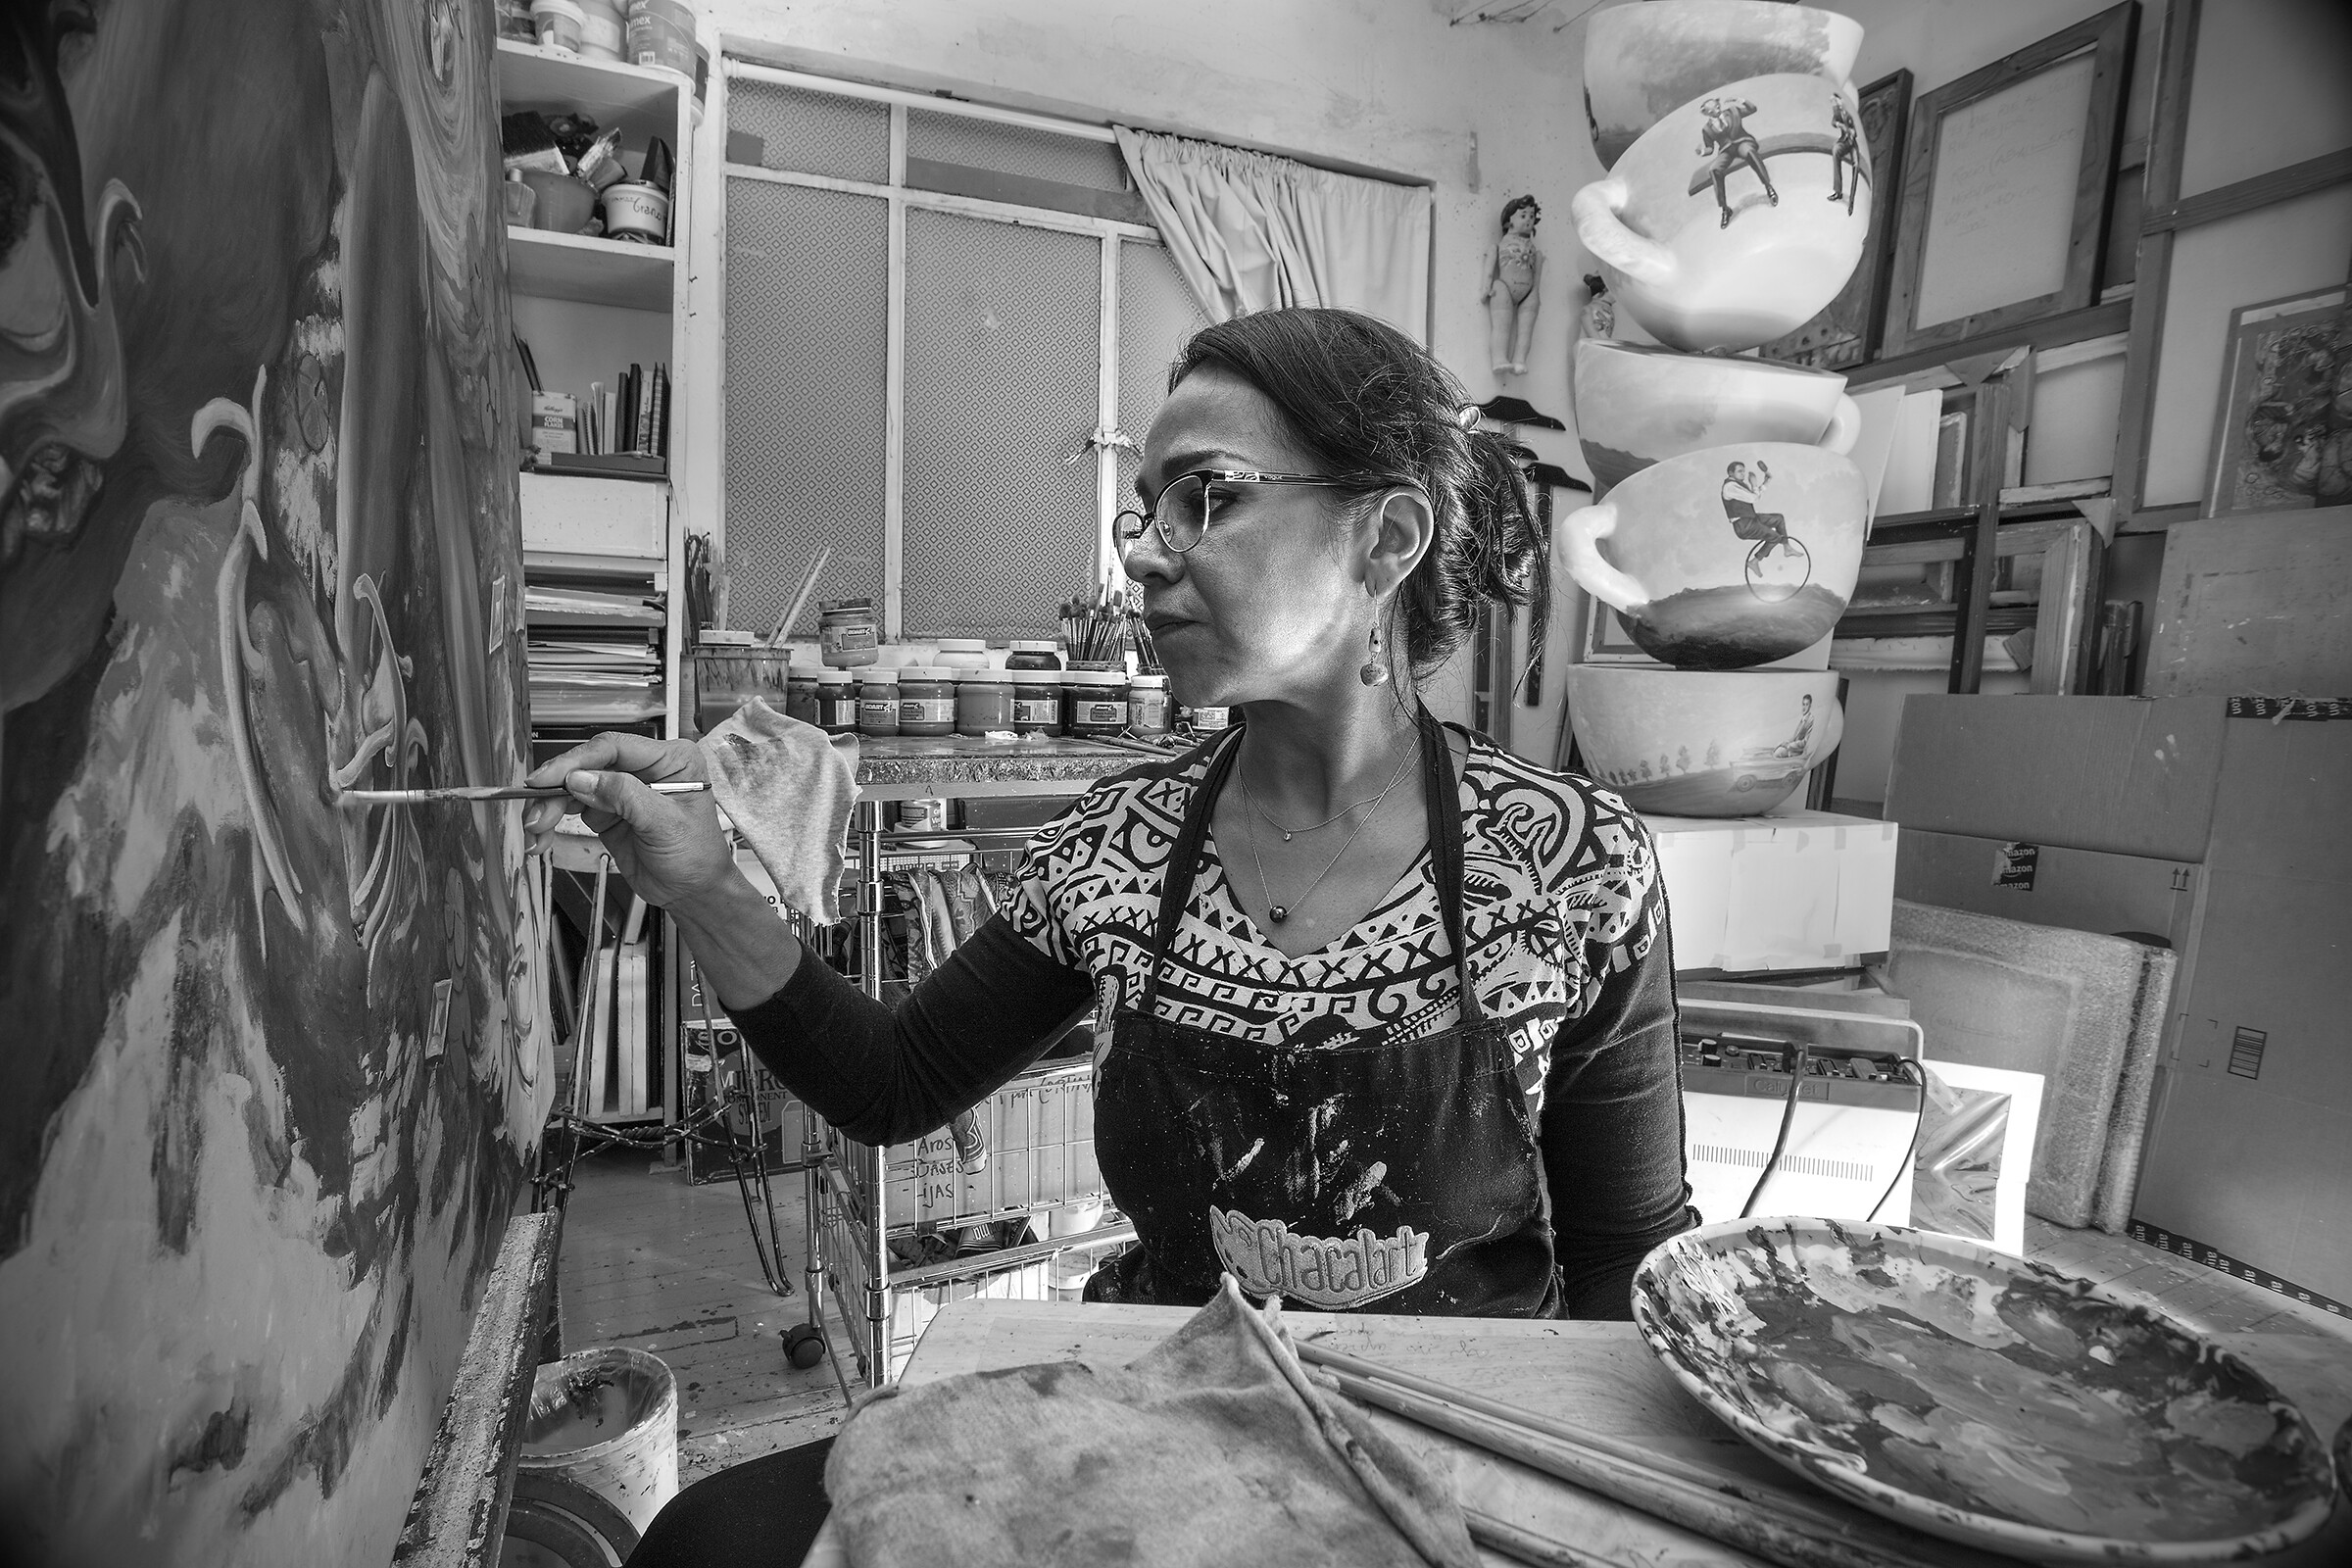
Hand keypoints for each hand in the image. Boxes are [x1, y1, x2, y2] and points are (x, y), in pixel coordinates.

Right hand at [523, 732, 737, 913]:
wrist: (693, 892)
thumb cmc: (696, 856)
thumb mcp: (665, 824)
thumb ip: (624, 797)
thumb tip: (581, 778)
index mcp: (670, 759)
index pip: (614, 748)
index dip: (576, 761)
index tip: (548, 779)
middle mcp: (644, 768)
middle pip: (588, 765)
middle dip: (557, 788)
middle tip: (536, 810)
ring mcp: (623, 789)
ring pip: (574, 785)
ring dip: (549, 806)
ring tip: (536, 829)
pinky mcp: (607, 811)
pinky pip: (572, 807)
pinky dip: (553, 819)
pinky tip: (541, 835)